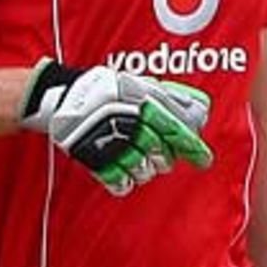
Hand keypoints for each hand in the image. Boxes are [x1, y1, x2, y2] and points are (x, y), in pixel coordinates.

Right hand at [20, 60, 213, 195]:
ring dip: (144, 168)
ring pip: (144, 171)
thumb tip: (199, 108)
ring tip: (136, 156)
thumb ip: (167, 97)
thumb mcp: (136, 83)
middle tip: (159, 153)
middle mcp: (129, 126)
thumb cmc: (104, 90)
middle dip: (164, 157)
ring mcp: (112, 145)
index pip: (175, 130)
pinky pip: (120, 182)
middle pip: (162, 155)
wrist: (62, 97)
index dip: (192, 147)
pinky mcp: (95, 161)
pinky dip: (124, 180)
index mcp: (141, 105)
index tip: (204, 159)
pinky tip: (122, 171)